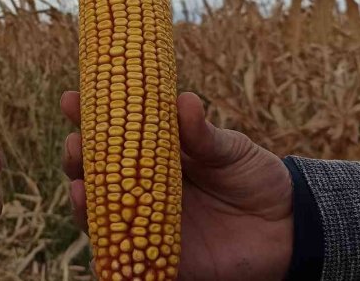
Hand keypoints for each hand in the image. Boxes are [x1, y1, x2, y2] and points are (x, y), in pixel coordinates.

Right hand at [61, 91, 292, 280]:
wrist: (288, 226)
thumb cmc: (255, 178)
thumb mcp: (231, 150)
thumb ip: (204, 135)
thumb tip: (184, 101)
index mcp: (156, 155)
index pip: (113, 133)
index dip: (88, 117)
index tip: (71, 99)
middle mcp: (143, 188)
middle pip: (95, 172)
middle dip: (76, 157)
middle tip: (74, 143)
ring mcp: (148, 223)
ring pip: (100, 212)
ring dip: (83, 197)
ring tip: (79, 183)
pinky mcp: (160, 259)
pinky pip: (124, 254)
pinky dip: (106, 241)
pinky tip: (96, 223)